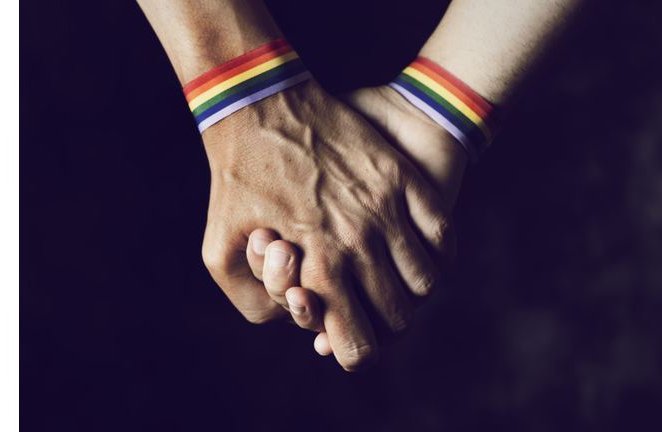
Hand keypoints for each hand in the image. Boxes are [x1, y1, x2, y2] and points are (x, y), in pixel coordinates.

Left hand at [201, 79, 455, 370]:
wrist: (259, 106)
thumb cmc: (235, 182)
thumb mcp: (218, 253)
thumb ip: (254, 304)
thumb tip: (295, 323)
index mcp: (317, 269)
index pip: (359, 348)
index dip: (354, 354)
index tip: (347, 340)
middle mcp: (359, 245)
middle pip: (398, 318)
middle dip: (381, 325)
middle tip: (365, 306)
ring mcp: (386, 210)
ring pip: (425, 283)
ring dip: (410, 292)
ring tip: (391, 279)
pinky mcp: (402, 180)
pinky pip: (443, 237)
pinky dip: (437, 256)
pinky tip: (418, 253)